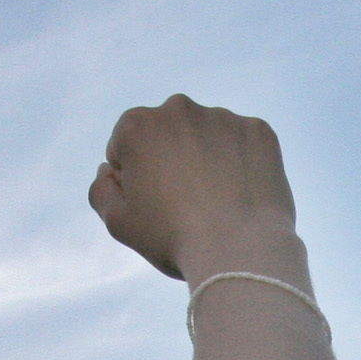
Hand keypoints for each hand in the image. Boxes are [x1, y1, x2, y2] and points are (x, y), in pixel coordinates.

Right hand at [88, 95, 298, 281]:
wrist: (240, 251)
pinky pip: (244, 144)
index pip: (127, 146)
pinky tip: (241, 193)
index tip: (154, 204)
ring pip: (207, 136)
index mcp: (138, 125)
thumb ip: (102, 191)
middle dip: (171, 159)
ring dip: (207, 158)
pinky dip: (242, 163)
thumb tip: (109, 171)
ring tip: (217, 202)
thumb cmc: (173, 239)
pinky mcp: (258, 131)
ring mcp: (223, 117)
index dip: (135, 178)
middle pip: (168, 135)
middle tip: (186, 203)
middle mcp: (179, 108)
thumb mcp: (120, 224)